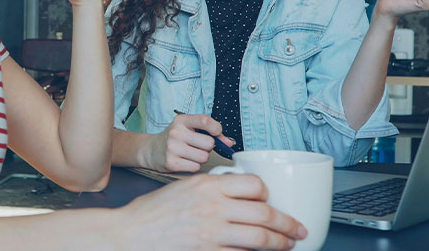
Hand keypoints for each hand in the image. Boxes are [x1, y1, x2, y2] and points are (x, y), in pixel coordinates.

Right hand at [118, 173, 306, 249]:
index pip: (253, 184)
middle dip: (287, 223)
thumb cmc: (152, 212)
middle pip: (264, 212)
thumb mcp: (183, 188)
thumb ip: (208, 190)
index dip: (267, 194)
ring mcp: (212, 231)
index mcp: (207, 185)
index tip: (270, 200)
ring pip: (260, 236)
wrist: (130, 234)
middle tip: (298, 229)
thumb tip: (232, 195)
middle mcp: (213, 206)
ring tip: (289, 244)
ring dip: (281, 242)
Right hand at [148, 113, 234, 172]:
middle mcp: (176, 133)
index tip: (216, 133)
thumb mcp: (188, 128)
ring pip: (204, 157)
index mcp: (182, 120)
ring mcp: (173, 148)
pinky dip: (194, 166)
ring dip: (201, 158)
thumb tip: (229, 142)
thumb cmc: (175, 138)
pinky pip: (196, 167)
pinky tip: (185, 161)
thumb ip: (210, 132)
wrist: (151, 150)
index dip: (216, 129)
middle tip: (198, 146)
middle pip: (209, 143)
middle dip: (208, 147)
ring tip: (191, 154)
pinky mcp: (171, 163)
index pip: (205, 120)